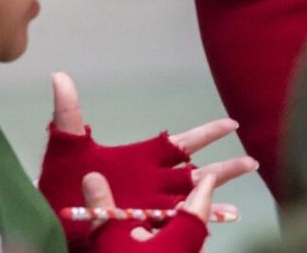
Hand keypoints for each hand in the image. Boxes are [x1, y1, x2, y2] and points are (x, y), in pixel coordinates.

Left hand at [39, 72, 255, 249]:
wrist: (53, 213)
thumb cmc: (60, 179)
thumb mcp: (66, 146)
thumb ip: (68, 113)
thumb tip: (60, 77)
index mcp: (145, 159)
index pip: (183, 143)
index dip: (208, 133)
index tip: (232, 124)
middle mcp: (155, 181)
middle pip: (198, 174)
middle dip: (226, 168)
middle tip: (253, 162)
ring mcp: (151, 204)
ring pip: (192, 201)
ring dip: (214, 202)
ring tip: (236, 209)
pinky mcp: (142, 224)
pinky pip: (174, 225)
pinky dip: (195, 226)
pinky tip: (213, 229)